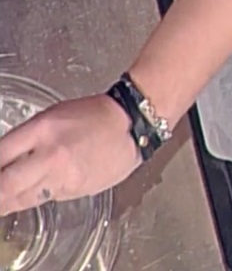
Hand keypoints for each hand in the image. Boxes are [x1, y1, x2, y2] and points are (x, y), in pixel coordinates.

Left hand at [0, 94, 140, 215]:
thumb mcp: (51, 116)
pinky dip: (37, 197)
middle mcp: (51, 155)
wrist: (132, 126)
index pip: (0, 155)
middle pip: (6, 184)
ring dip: (8, 202)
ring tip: (3, 202)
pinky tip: (34, 193)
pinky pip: (48, 198)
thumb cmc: (93, 116)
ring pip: (25, 198)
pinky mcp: (76, 190)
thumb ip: (26, 139)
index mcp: (42, 130)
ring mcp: (64, 176)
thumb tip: (4, 162)